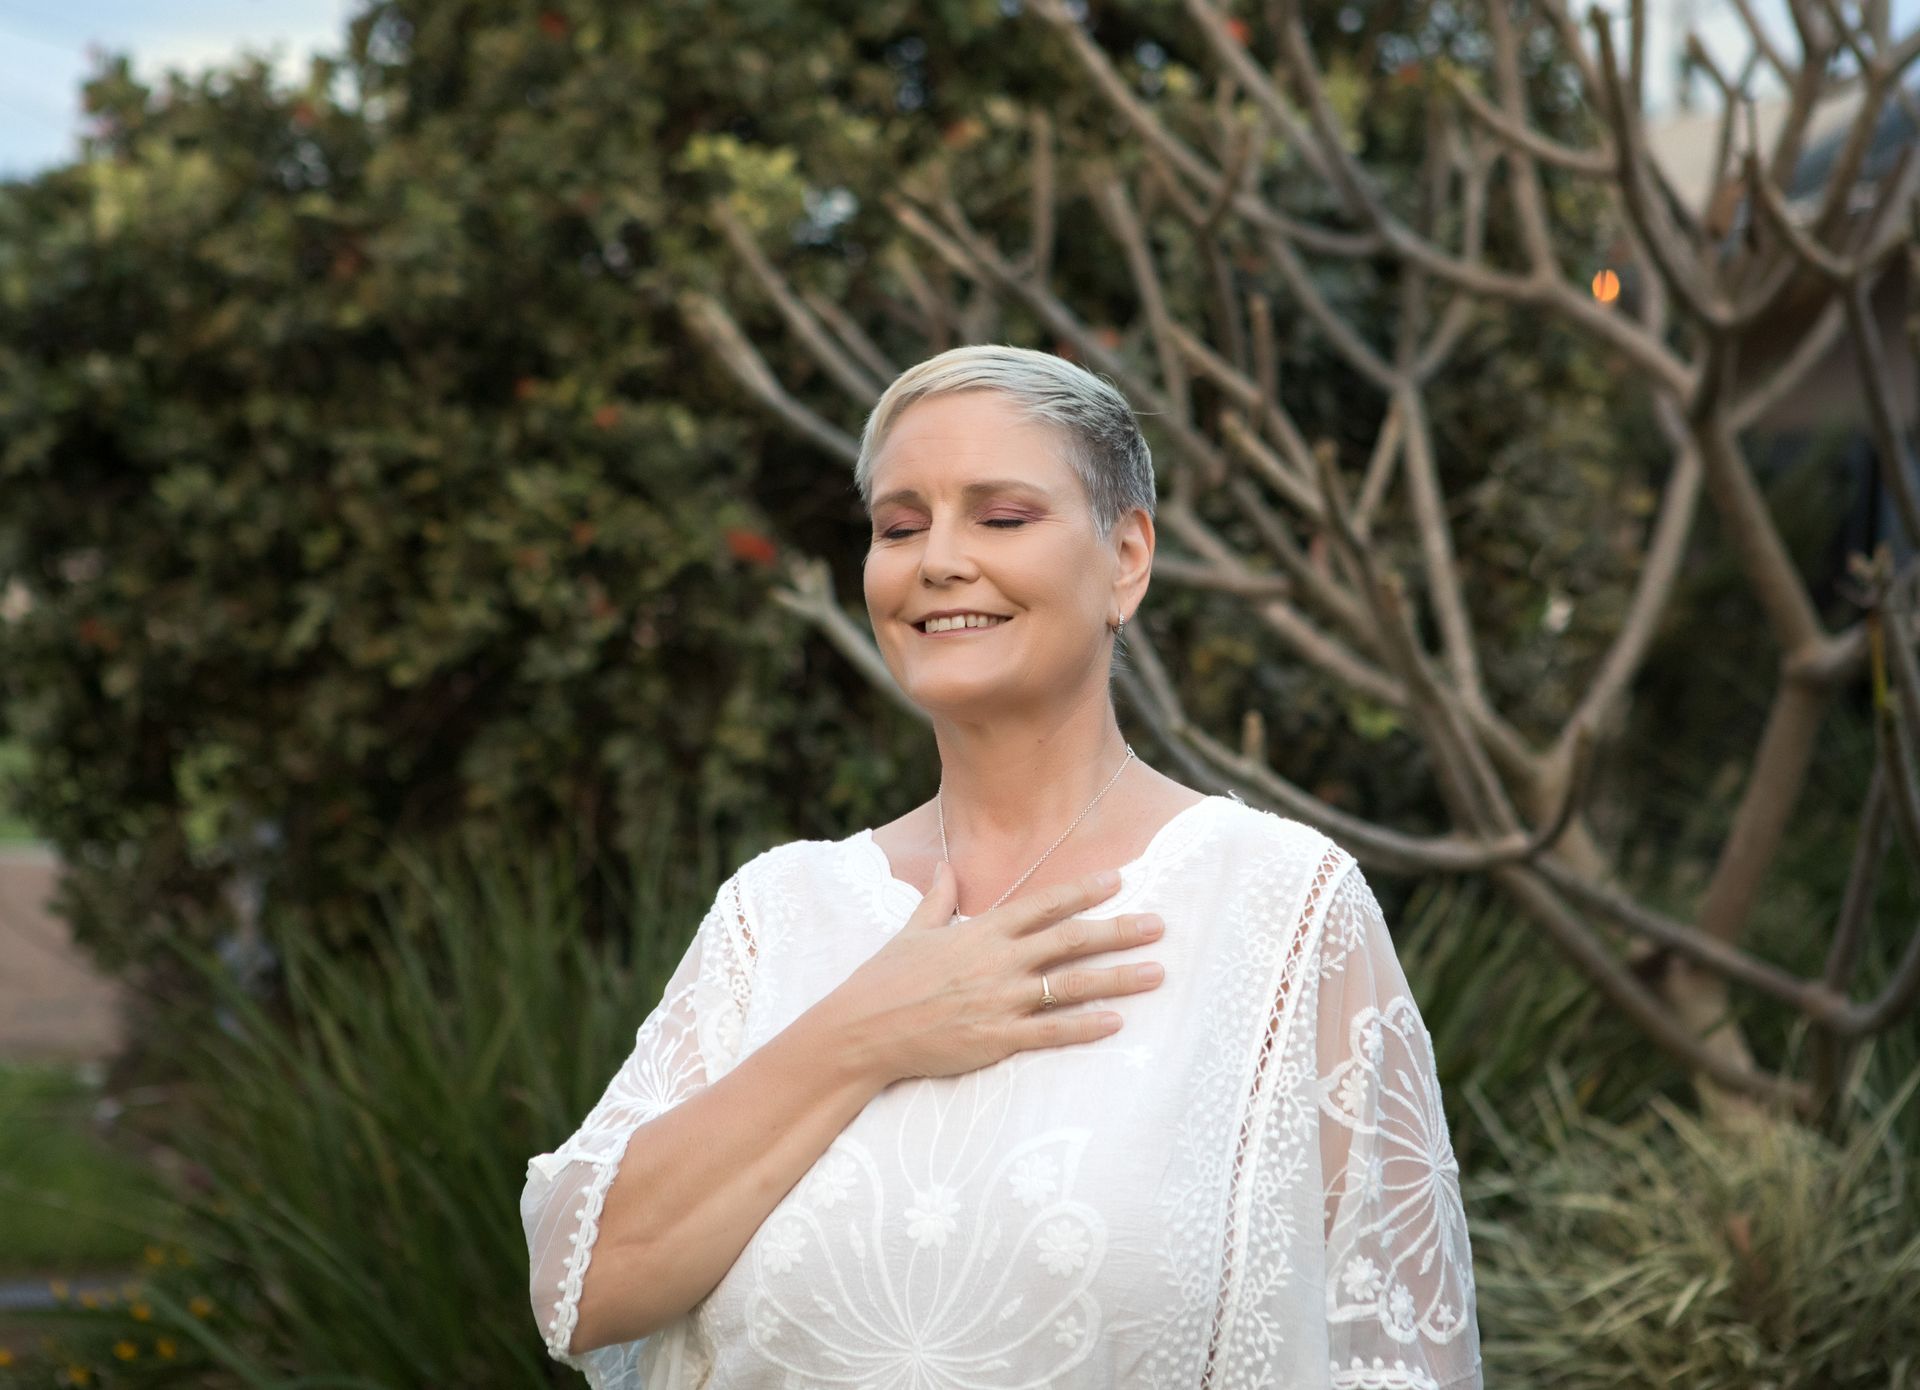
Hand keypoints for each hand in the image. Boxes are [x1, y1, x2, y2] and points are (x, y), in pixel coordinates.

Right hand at [829, 862, 1167, 1084]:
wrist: (861, 1030)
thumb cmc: (884, 980)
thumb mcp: (912, 930)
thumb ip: (937, 898)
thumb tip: (945, 866)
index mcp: (981, 931)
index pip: (1042, 905)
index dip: (1082, 891)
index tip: (1118, 880)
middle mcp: (998, 961)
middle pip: (1070, 941)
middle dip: (1119, 931)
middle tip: (1159, 926)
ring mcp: (1000, 1001)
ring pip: (1071, 986)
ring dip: (1117, 978)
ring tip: (1156, 974)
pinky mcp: (996, 1039)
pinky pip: (1050, 1031)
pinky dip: (1085, 1026)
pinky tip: (1116, 1022)